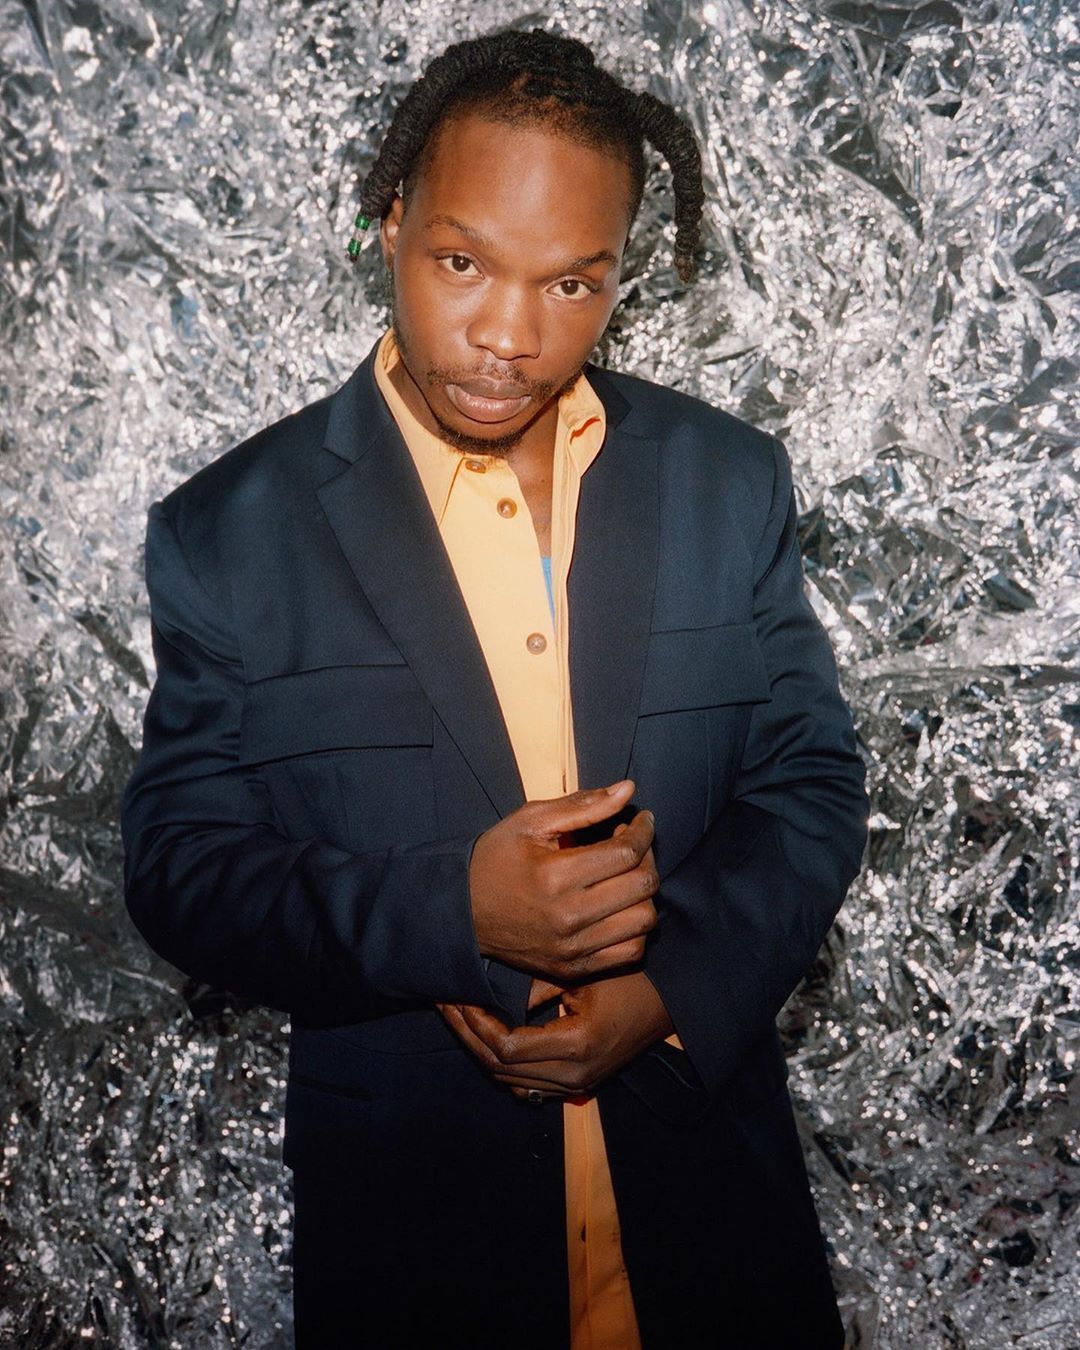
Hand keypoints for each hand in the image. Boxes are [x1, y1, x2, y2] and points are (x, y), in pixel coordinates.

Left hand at [438, 971, 674, 1098]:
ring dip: (478, 1051)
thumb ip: (537, 986)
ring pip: (508, 1082)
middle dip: (467, 1036)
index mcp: (575, 1046)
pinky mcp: (576, 1086)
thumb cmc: (631, 981)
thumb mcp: (584, 975)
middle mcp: (573, 1076)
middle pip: (499, 1070)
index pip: (505, 1047)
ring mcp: (575, 1086)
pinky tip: (484, 1036)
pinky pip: (526, 1084)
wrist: (669, 1005)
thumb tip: (491, 987)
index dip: (474, 1023)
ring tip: (457, 1017)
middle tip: (445, 1004)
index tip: (457, 996)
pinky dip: (500, 1064)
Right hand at [469, 779, 658, 982]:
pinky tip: (620, 907)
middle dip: (648, 856)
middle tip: (634, 844)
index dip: (644, 830)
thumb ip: (582, 805)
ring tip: (627, 875)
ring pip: (643, 921)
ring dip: (644, 893)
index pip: (626, 851)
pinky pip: (630, 953)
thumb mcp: (530, 821)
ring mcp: (572, 948)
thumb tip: (629, 790)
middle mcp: (568, 916)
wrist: (460, 913)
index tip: (643, 820)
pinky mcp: (573, 969)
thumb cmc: (495, 859)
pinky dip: (635, 928)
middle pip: (642, 886)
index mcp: (555, 875)